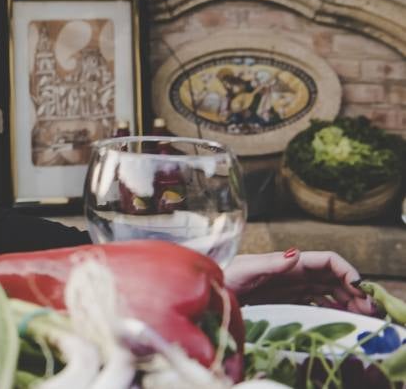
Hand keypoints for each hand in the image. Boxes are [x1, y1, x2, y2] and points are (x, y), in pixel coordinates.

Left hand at [224, 249, 376, 314]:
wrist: (206, 292)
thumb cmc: (221, 276)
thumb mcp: (243, 269)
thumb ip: (268, 264)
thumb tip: (295, 255)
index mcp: (285, 262)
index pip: (324, 261)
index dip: (346, 270)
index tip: (361, 288)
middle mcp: (290, 272)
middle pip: (331, 277)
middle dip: (352, 289)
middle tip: (368, 311)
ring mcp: (288, 286)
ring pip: (326, 290)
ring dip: (346, 300)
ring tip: (361, 317)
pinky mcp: (283, 300)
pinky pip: (314, 302)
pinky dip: (330, 308)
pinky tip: (340, 318)